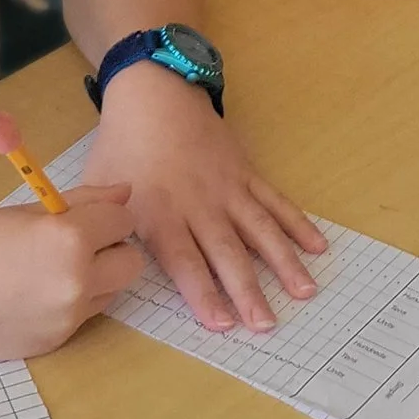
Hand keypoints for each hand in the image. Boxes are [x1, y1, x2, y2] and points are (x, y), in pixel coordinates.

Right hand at [0, 182, 145, 358]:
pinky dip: (73, 302)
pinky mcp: (59, 341)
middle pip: (131, 262)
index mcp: (69, 240)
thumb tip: (125, 193)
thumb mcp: (26, 212)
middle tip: (78, 243)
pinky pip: (86, 315)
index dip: (107, 215)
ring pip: (113, 291)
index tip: (86, 217)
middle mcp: (77, 282)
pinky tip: (35, 295)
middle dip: (112, 248)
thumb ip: (83, 201)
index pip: (122, 221)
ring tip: (53, 270)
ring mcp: (70, 317)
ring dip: (97, 277)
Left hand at [82, 60, 325, 335]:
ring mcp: (227, 188)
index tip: (221, 324)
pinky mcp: (246, 173)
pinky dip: (298, 223)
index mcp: (159, 212)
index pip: (184, 260)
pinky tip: (318, 246)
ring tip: (305, 292)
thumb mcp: (100, 187)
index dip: (202, 293)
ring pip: (260, 230)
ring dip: (284, 262)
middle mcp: (198, 204)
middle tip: (266, 324)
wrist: (153, 93)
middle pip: (227, 252)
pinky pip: (276, 201)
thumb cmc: (123, 145)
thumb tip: (103, 267)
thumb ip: (105, 230)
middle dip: (248, 290)